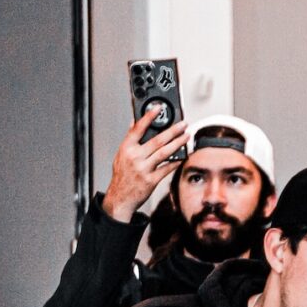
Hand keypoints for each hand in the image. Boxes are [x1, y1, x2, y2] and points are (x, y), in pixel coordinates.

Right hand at [100, 107, 187, 221]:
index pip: (138, 128)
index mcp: (126, 148)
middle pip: (157, 140)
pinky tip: (183, 155)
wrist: (120, 198)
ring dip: (178, 143)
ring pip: (164, 152)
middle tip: (183, 124)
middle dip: (172, 130)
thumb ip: (130, 139)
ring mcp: (143, 169)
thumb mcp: (121, 155)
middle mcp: (135, 157)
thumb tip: (135, 122)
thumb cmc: (121, 176)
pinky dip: (176, 161)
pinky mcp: (151, 180)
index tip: (159, 108)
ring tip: (186, 137)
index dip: (149, 116)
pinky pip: (167, 168)